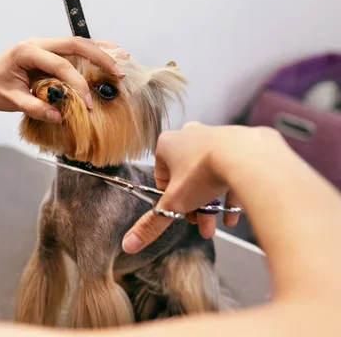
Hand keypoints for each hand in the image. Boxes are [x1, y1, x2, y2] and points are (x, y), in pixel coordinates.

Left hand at [0, 37, 126, 122]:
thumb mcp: (9, 100)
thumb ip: (33, 107)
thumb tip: (59, 115)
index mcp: (26, 51)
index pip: (59, 65)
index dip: (77, 84)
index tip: (88, 104)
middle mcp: (37, 43)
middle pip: (75, 44)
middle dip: (99, 57)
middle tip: (119, 72)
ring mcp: (43, 46)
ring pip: (77, 44)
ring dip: (99, 51)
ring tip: (122, 58)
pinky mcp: (47, 52)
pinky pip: (72, 51)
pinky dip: (91, 53)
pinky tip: (106, 56)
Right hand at [122, 122, 283, 253]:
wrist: (247, 158)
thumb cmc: (204, 172)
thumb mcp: (174, 203)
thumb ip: (152, 224)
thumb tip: (129, 243)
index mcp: (167, 144)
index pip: (162, 176)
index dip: (170, 199)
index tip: (180, 213)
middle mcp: (191, 134)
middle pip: (187, 176)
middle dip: (194, 204)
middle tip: (200, 223)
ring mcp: (217, 135)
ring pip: (211, 173)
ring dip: (213, 201)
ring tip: (218, 224)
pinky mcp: (242, 141)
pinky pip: (234, 168)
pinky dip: (232, 190)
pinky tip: (234, 213)